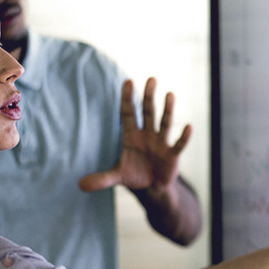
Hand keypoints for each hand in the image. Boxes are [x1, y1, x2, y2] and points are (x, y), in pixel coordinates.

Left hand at [79, 77, 191, 195]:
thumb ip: (102, 178)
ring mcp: (161, 143)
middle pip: (148, 112)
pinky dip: (184, 137)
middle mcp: (147, 135)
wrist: (152, 188)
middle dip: (149, 96)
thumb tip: (80, 185)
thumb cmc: (135, 175)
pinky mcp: (172, 154)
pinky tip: (188, 127)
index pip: (128, 113)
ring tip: (170, 94)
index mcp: (132, 136)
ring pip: (164, 123)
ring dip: (167, 109)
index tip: (128, 81)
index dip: (127, 98)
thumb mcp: (117, 176)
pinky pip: (179, 144)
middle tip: (151, 79)